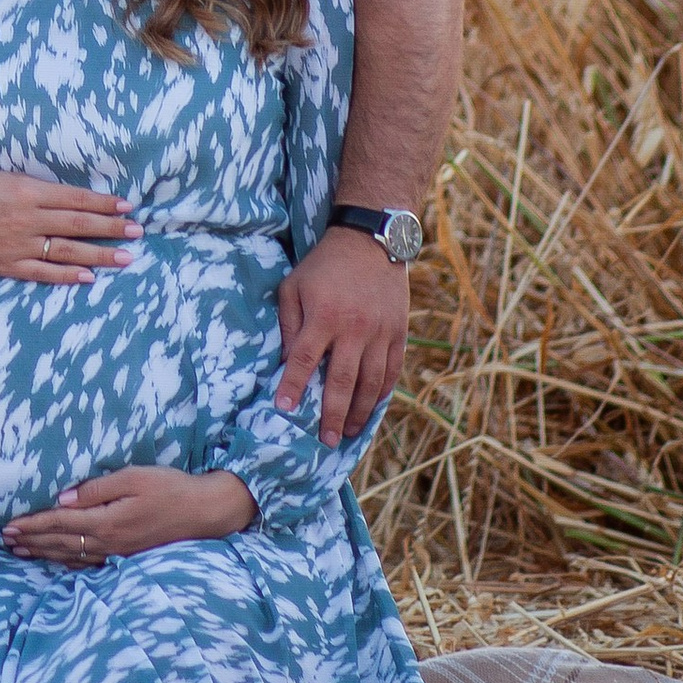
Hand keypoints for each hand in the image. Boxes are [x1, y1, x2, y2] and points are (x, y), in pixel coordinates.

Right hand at [0, 172, 136, 283]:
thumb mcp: (4, 177)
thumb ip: (37, 188)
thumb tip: (72, 197)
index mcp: (27, 191)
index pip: (76, 198)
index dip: (104, 202)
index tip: (127, 205)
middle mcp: (27, 218)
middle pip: (79, 224)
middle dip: (111, 227)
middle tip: (137, 230)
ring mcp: (18, 245)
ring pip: (68, 251)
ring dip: (99, 254)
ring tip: (126, 257)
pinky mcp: (8, 265)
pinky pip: (44, 273)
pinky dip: (68, 276)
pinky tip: (89, 277)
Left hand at [2, 466, 256, 566]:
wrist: (204, 513)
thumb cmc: (169, 488)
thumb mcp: (133, 477)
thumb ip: (97, 489)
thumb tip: (63, 497)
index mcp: (107, 521)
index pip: (59, 522)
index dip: (33, 525)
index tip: (9, 525)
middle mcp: (108, 542)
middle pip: (60, 542)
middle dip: (31, 541)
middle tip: (5, 540)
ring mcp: (117, 553)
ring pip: (71, 556)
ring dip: (43, 553)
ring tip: (21, 551)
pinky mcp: (126, 557)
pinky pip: (89, 565)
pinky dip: (67, 563)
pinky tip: (57, 561)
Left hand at [273, 226, 409, 444]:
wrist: (371, 242)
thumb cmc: (324, 266)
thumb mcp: (294, 285)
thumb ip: (288, 323)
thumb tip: (285, 360)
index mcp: (324, 315)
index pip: (304, 358)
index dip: (293, 385)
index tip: (284, 409)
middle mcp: (354, 328)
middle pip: (342, 381)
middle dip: (331, 413)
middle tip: (324, 440)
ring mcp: (380, 333)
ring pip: (371, 383)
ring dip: (359, 412)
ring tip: (347, 432)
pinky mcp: (398, 333)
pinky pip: (391, 371)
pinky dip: (382, 394)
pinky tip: (371, 409)